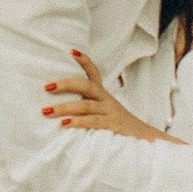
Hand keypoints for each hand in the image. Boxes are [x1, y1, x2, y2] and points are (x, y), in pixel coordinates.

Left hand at [42, 49, 165, 145]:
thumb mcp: (105, 114)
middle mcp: (107, 100)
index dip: (84, 61)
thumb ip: (88, 109)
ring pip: (85, 105)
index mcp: (103, 96)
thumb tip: (59, 110)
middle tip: (46, 86)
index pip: (94, 73)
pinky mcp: (113, 126)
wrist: (146, 141)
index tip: (71, 51)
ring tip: (46, 111)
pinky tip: (64, 124)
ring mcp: (111, 112)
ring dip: (64, 108)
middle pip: (86, 85)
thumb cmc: (119, 128)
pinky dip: (78, 122)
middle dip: (65, 84)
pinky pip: (94, 121)